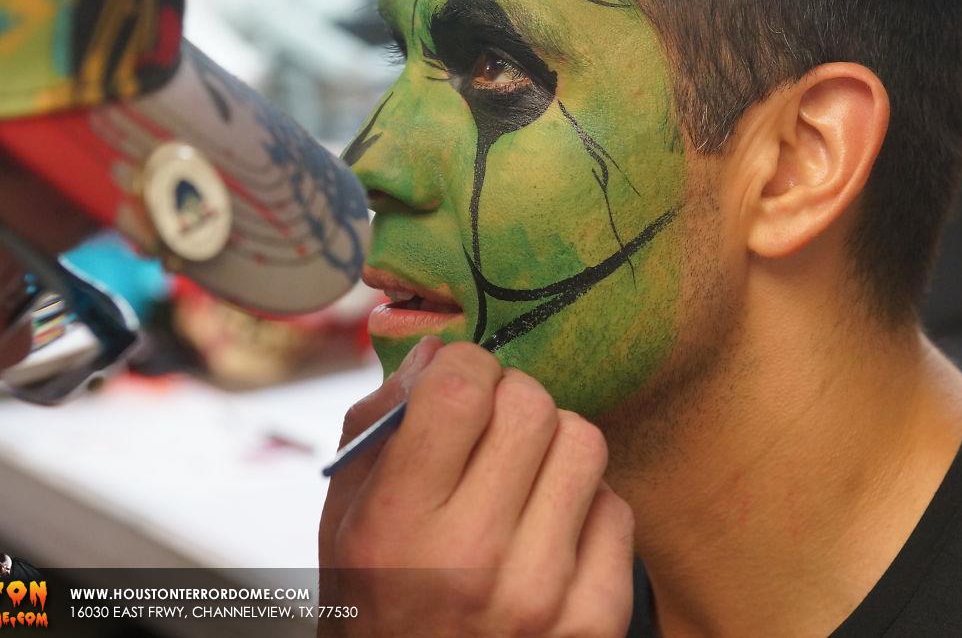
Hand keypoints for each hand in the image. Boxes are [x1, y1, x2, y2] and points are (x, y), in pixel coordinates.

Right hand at [319, 340, 633, 636]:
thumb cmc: (378, 603)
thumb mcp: (344, 520)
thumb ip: (380, 425)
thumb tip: (441, 351)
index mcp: (398, 527)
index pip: (460, 389)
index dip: (464, 366)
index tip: (459, 384)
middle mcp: (471, 559)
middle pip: (532, 404)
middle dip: (510, 401)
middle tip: (492, 431)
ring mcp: (541, 592)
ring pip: (585, 442)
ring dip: (555, 448)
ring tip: (523, 481)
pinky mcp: (595, 617)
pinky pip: (617, 507)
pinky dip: (587, 509)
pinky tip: (550, 535)